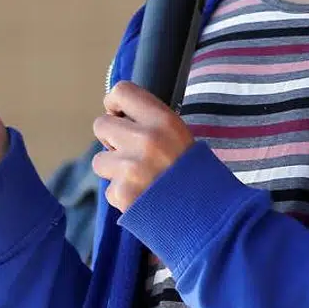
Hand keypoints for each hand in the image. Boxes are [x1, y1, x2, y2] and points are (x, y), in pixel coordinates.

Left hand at [90, 82, 195, 212]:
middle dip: (111, 140)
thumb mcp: (179, 136)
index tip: (120, 115)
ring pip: (99, 159)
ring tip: (139, 178)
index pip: (121, 91)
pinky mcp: (122, 194)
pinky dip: (122, 195)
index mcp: (163, 120)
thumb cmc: (193, 173)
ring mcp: (131, 168)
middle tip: (130, 152)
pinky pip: (109, 189)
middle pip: (101, 124)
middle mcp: (146, 139)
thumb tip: (117, 115)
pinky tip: (142, 198)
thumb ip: (150, 122)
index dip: (115, 104)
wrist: (209, 215)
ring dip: (114, 170)